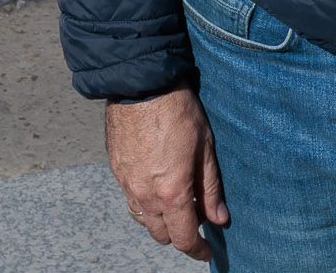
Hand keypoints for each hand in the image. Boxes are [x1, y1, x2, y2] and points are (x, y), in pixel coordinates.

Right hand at [106, 87, 228, 259]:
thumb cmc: (177, 111)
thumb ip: (210, 188)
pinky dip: (145, 203)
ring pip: (142, 220)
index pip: (183, 238)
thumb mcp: (205, 148)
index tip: (206, 251)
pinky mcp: (116, 170)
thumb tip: (219, 218)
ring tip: (175, 204)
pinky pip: (130, 199)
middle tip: (195, 220)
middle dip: (178, 235)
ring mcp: (126, 184)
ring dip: (159, 221)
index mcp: (171, 192)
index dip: (197, 250)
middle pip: (160, 234)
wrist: (141, 85)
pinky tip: (157, 187)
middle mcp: (145, 195)